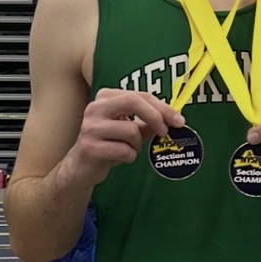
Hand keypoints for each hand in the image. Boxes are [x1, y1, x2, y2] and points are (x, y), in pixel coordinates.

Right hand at [64, 88, 184, 185]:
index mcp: (106, 97)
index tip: (178, 120)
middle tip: (165, 132)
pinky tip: (120, 157)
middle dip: (155, 117)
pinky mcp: (89, 147)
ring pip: (131, 131)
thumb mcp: (129, 128)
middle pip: (134, 102)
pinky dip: (129, 157)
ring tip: (129, 149)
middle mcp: (95, 107)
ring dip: (137, 144)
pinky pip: (124, 151)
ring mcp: (90, 127)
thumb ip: (148, 121)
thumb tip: (174, 119)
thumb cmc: (109, 143)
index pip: (139, 95)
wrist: (82, 166)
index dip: (162, 107)